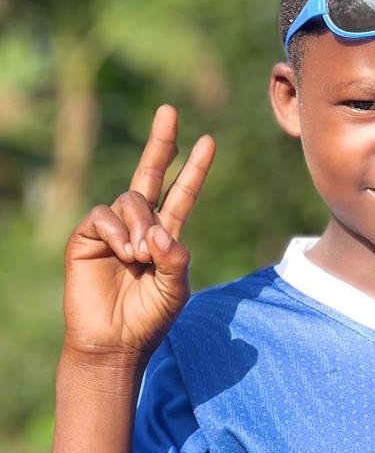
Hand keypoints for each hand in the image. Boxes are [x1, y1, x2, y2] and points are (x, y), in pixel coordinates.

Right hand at [63, 104, 214, 360]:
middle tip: (170, 111)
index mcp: (166, 235)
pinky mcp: (87, 238)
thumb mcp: (174, 288)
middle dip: (161, 142)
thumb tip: (160, 231)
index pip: (182, 194)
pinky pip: (104, 216)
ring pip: (131, 199)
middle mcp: (139, 225)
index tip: (208, 141)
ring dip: (141, 224)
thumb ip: (175, 259)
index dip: (194, 169)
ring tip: (141, 256)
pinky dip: (118, 232)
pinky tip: (124, 253)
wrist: (115, 342)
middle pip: (151, 174)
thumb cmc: (148, 318)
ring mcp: (112, 230)